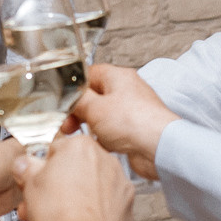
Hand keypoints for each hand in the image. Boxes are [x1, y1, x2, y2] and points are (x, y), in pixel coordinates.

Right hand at [12, 132, 132, 220]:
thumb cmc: (60, 213)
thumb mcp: (29, 184)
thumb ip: (26, 167)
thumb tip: (23, 164)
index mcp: (79, 146)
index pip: (55, 149)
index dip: (42, 168)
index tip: (37, 181)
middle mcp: (103, 158)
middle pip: (75, 166)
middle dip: (59, 183)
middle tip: (44, 201)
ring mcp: (118, 179)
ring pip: (91, 184)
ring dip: (77, 196)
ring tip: (60, 215)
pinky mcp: (126, 201)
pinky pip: (106, 200)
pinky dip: (96, 208)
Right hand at [67, 64, 177, 179]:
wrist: (158, 147)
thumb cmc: (135, 122)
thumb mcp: (94, 108)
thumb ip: (77, 100)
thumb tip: (68, 97)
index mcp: (118, 76)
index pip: (89, 74)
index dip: (73, 87)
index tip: (62, 101)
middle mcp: (127, 91)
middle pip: (95, 96)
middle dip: (79, 111)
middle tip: (68, 123)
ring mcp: (132, 111)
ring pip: (103, 116)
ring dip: (91, 126)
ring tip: (83, 134)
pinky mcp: (135, 130)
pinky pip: (113, 132)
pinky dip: (104, 138)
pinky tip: (100, 145)